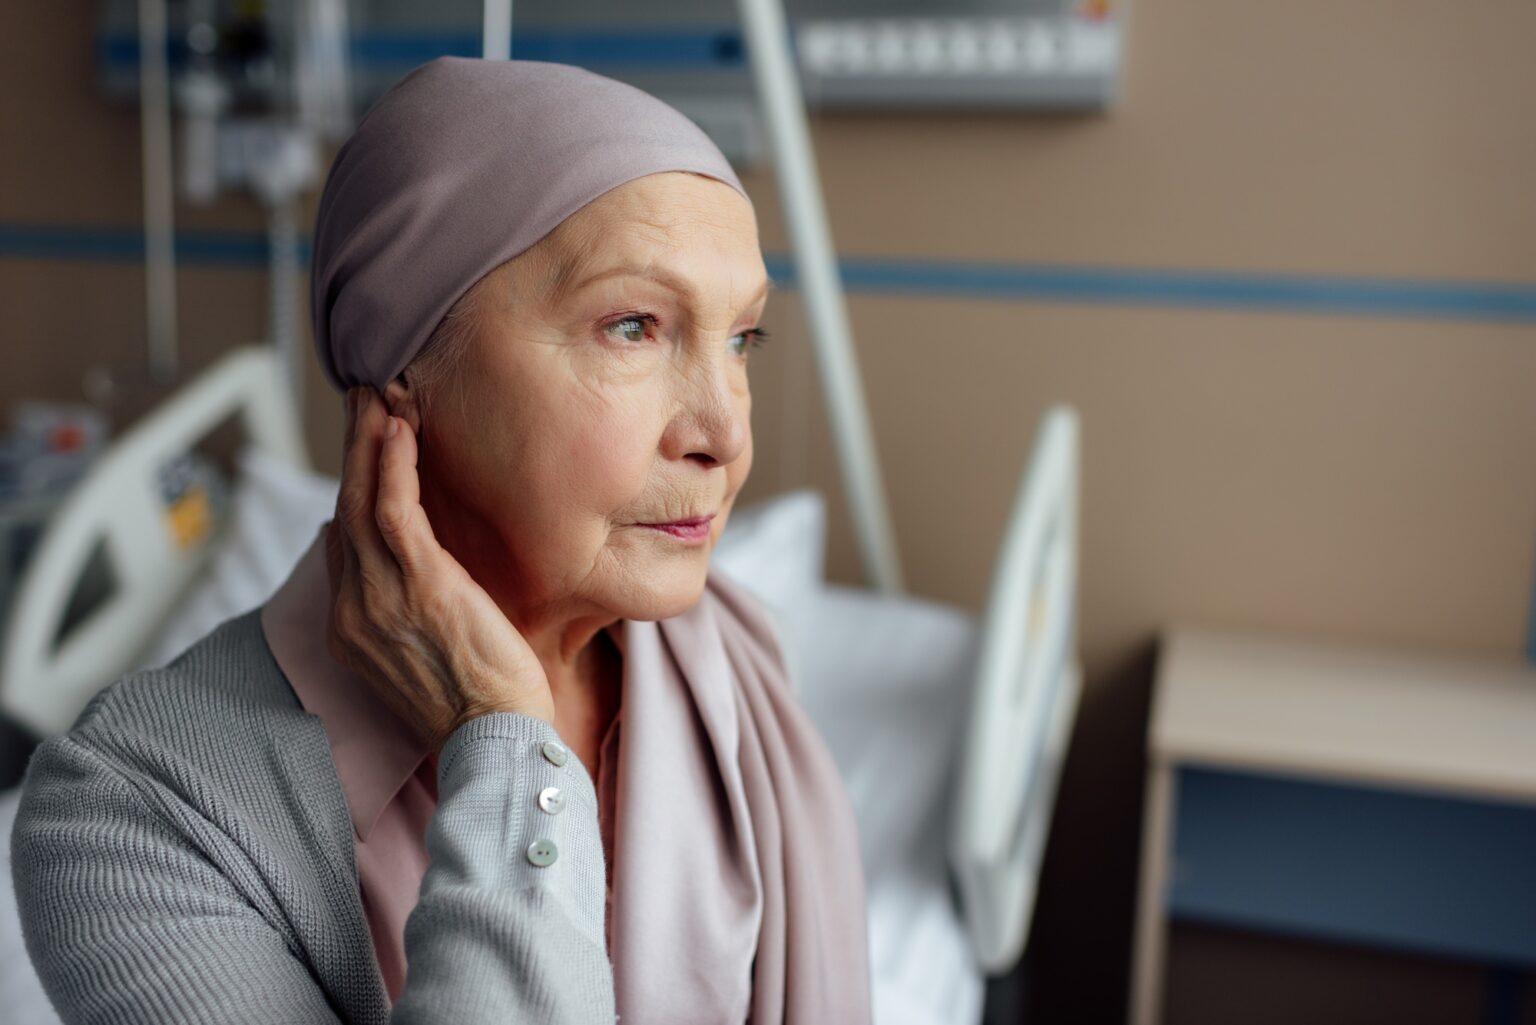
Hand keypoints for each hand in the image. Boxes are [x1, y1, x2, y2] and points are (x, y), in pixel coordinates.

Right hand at [323, 386, 554, 753]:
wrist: (496, 745)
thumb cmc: (480, 706)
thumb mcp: (430, 653)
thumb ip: (411, 608)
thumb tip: (412, 570)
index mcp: (351, 628)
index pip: (344, 540)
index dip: (353, 486)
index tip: (368, 443)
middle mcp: (353, 609)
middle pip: (344, 509)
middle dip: (351, 449)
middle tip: (363, 396)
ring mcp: (379, 598)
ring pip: (361, 501)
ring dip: (367, 441)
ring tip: (377, 393)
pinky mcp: (418, 587)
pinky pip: (393, 511)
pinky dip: (392, 465)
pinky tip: (399, 428)